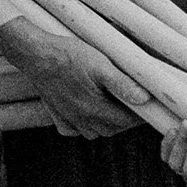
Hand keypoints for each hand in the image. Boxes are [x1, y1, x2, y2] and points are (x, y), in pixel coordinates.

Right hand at [0, 18, 147, 138]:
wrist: (36, 54)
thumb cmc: (68, 56)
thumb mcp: (100, 65)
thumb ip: (122, 84)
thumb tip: (144, 99)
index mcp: (94, 109)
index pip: (125, 121)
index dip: (140, 116)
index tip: (150, 107)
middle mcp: (81, 119)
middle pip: (111, 129)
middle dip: (126, 120)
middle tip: (135, 106)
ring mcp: (67, 119)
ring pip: (94, 132)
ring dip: (107, 124)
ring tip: (115, 108)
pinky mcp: (57, 115)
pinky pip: (74, 130)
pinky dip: (84, 126)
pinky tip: (89, 113)